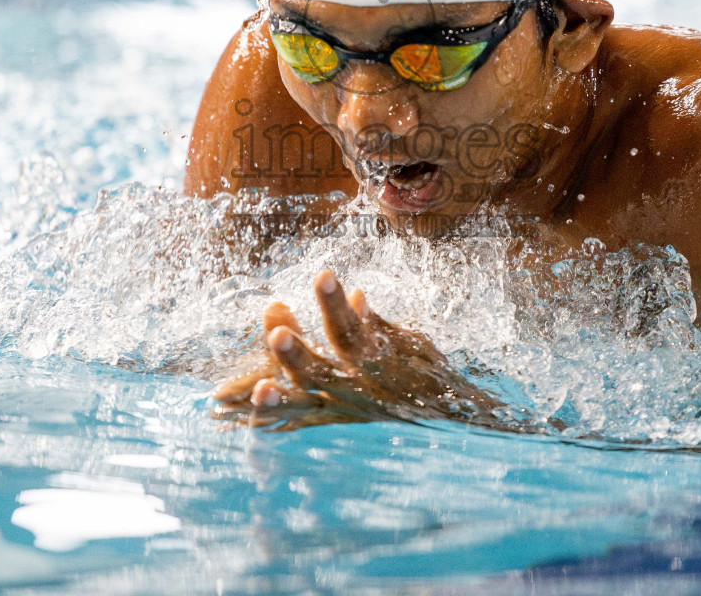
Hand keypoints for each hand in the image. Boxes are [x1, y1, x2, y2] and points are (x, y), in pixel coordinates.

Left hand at [213, 269, 502, 429]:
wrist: (450, 421)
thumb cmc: (429, 372)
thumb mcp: (412, 343)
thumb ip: (378, 324)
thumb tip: (354, 296)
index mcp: (379, 361)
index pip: (353, 328)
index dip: (336, 303)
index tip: (321, 274)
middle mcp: (361, 389)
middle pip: (323, 373)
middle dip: (298, 355)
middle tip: (276, 334)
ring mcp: (347, 411)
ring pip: (308, 405)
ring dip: (281, 399)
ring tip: (257, 391)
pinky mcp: (338, 426)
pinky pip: (303, 427)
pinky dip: (278, 422)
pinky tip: (249, 420)